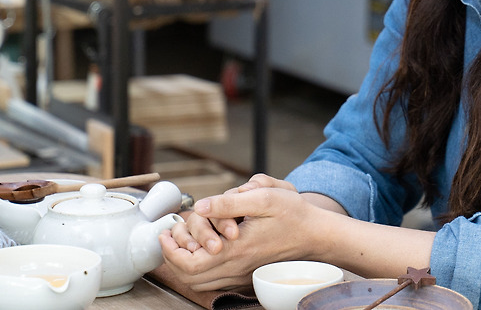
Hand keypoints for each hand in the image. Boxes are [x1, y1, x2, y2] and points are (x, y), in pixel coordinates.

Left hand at [158, 181, 321, 292]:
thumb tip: (202, 206)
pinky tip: (204, 249)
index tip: (165, 232)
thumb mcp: (264, 198)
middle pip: (189, 276)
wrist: (316, 235)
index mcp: (236, 250)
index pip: (189, 263)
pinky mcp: (246, 275)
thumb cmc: (293, 215)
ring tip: (184, 241)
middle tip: (171, 237)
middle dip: (173, 256)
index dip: (170, 250)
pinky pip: (214, 280)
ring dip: (186, 262)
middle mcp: (235, 267)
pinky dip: (201, 268)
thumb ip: (230, 202)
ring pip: (200, 281)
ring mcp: (241, 274)